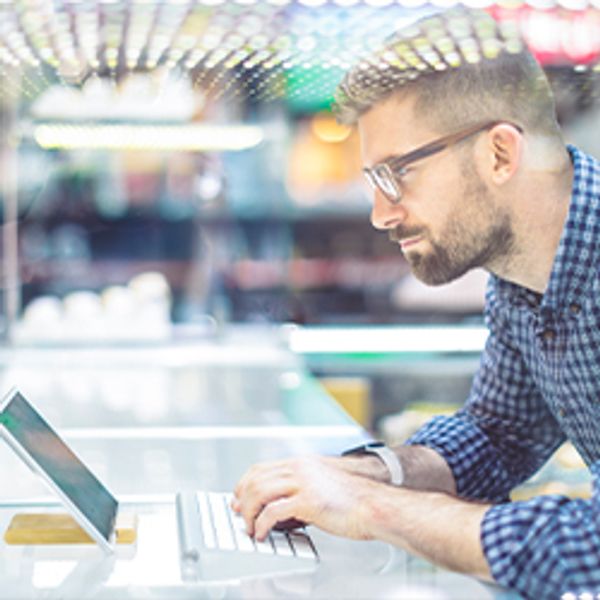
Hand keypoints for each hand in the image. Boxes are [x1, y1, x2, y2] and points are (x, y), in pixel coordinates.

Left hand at [232, 455, 380, 540]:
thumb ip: (299, 490)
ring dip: (249, 513)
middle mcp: (300, 469)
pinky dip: (261, 525)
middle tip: (238, 515)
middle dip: (242, 499)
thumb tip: (277, 507)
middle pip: (256, 479)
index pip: (262, 469)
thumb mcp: (322, 485)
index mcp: (302, 464)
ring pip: (259, 493)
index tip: (238, 498)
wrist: (375, 505)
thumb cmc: (353, 500)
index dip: (245, 484)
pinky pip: (273, 512)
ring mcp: (304, 483)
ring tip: (250, 528)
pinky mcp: (308, 501)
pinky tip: (262, 534)